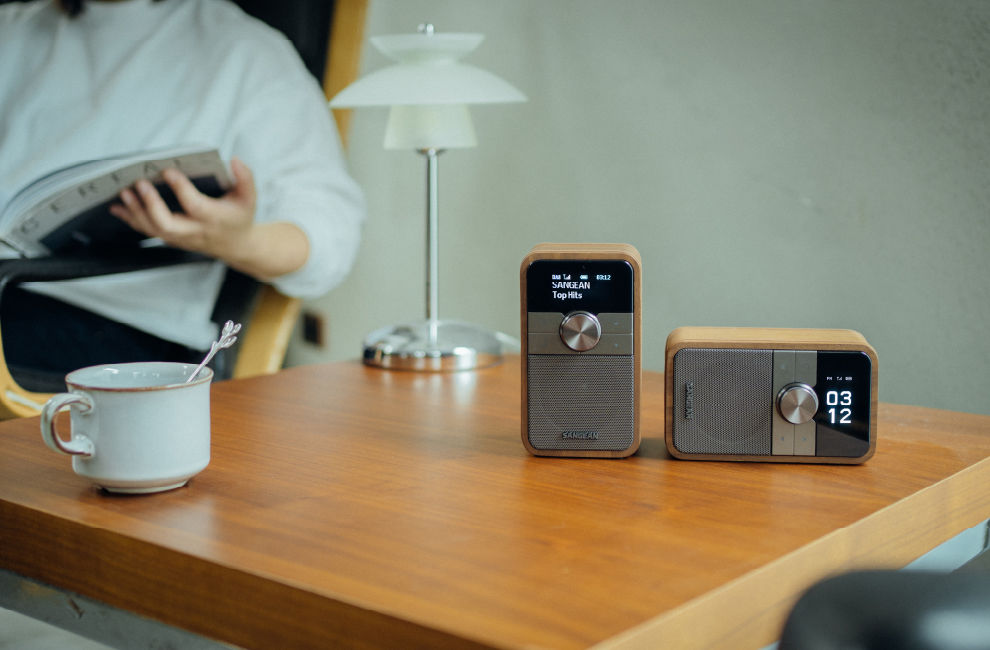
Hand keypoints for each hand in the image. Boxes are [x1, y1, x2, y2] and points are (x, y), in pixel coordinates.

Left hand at [110, 157, 256, 264]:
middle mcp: (195, 231)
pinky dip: (131, 219)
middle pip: (167, 224)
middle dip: (151, 204)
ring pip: (153, 229)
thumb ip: (245, 178)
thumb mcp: (249, 197)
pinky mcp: (171, 239)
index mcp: (214, 218)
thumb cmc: (240, 216)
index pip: (195, 205)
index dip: (181, 189)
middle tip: (139, 184)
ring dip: (136, 211)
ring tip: (125, 192)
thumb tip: (234, 159)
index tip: (168, 170)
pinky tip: (118, 206)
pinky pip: (148, 231)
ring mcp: (181, 238)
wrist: (236, 246)